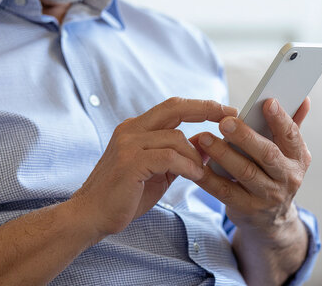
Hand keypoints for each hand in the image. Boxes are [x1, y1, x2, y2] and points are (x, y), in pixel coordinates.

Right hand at [69, 98, 237, 239]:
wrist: (90, 216)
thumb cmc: (124, 196)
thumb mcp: (158, 172)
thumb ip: (180, 157)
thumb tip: (208, 147)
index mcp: (136, 128)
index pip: (173, 107)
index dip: (201, 106)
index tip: (226, 110)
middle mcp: (131, 129)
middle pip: (175, 107)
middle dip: (206, 109)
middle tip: (231, 115)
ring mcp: (129, 144)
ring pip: (176, 137)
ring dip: (195, 155)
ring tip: (200, 172)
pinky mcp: (130, 162)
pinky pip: (169, 157)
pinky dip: (186, 166)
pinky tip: (194, 175)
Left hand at [191, 98, 311, 283]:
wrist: (272, 221)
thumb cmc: (276, 175)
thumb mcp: (289, 155)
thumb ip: (292, 126)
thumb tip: (304, 99)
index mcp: (298, 158)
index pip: (291, 136)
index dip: (280, 119)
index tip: (267, 102)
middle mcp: (287, 178)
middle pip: (267, 154)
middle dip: (246, 136)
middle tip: (225, 122)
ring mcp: (268, 196)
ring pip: (245, 172)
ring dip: (223, 154)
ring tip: (204, 138)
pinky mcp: (246, 208)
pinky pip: (224, 191)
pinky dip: (208, 177)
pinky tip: (195, 164)